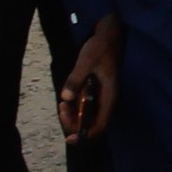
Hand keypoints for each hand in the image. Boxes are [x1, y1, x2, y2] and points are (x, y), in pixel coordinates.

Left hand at [58, 19, 121, 141]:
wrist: (110, 33)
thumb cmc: (101, 47)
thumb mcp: (87, 61)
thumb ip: (76, 79)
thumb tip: (66, 98)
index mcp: (109, 96)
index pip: (100, 125)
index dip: (86, 135)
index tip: (69, 139)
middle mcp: (107, 99)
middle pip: (92, 123)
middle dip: (74, 122)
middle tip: (62, 109)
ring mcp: (102, 95)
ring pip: (87, 114)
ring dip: (73, 114)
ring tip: (62, 103)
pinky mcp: (96, 90)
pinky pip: (85, 105)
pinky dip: (74, 106)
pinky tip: (66, 98)